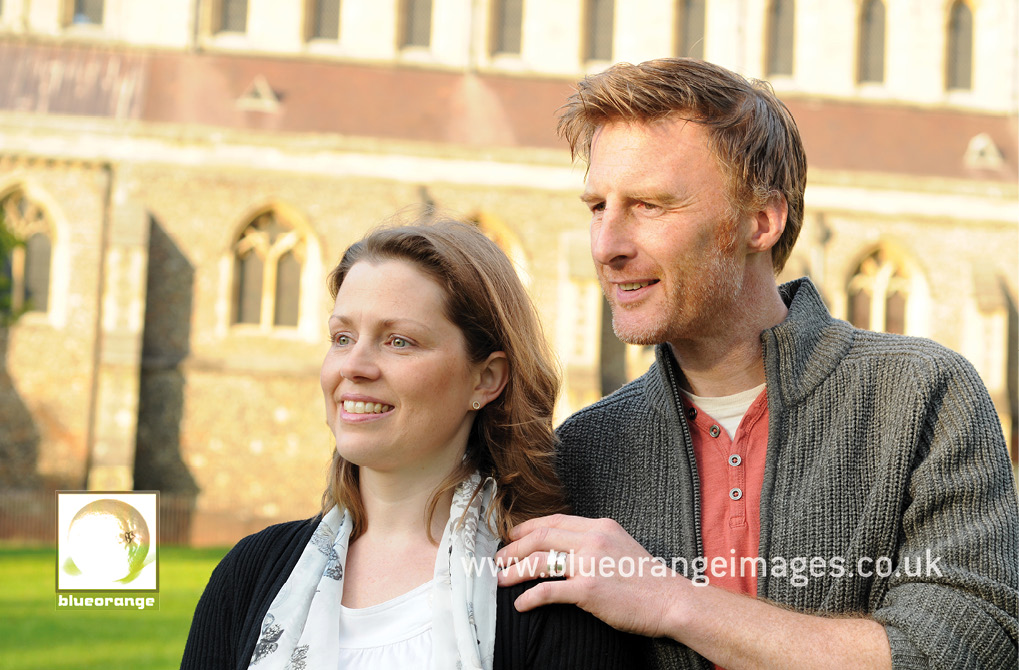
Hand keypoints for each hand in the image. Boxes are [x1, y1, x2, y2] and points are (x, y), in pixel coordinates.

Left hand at [495, 514, 682, 636]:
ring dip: (514, 571)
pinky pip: (549, 590)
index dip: (527, 528)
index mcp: (600, 527)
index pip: (554, 521)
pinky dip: (529, 597)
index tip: (512, 537)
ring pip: (539, 561)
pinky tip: (521, 604)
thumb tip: (566, 548)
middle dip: (513, 548)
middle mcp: (593, 540)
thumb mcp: (620, 546)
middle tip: (498, 560)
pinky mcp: (589, 589)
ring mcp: (590, 564)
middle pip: (540, 537)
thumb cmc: (648, 579)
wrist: (671, 599)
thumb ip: (594, 542)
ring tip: (502, 580)